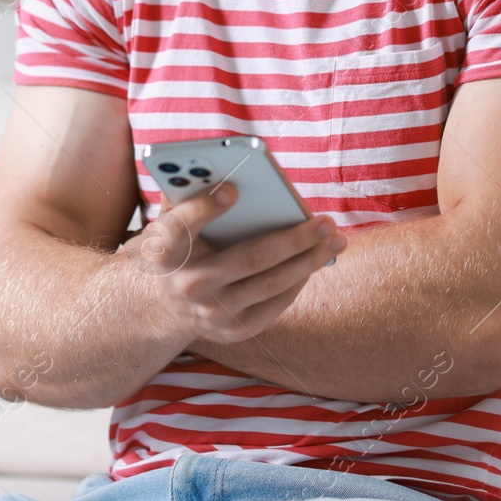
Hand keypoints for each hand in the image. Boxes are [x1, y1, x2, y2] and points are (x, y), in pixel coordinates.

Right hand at [123, 181, 346, 344]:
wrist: (165, 306)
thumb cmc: (179, 246)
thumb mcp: (169, 220)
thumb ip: (187, 194)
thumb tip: (224, 169)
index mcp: (163, 250)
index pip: (180, 227)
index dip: (204, 208)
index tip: (234, 190)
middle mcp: (188, 286)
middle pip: (248, 259)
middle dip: (293, 239)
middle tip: (326, 221)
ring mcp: (212, 313)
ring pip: (271, 283)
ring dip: (309, 260)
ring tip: (336, 239)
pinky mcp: (233, 331)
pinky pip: (275, 304)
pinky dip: (299, 280)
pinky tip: (317, 260)